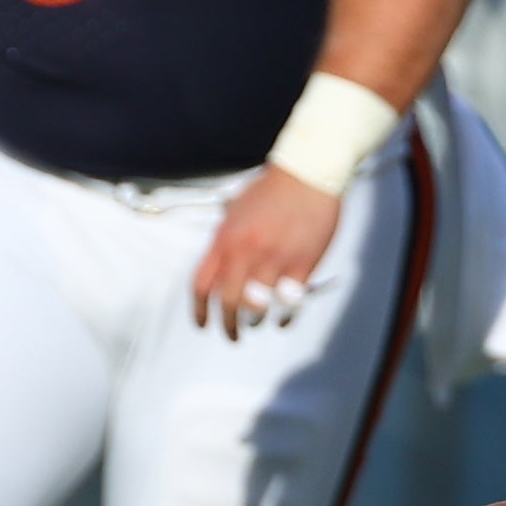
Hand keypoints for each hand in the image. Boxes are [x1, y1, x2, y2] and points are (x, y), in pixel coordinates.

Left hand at [191, 166, 341, 339]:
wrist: (307, 172)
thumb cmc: (273, 188)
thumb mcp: (236, 209)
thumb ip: (224, 239)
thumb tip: (218, 265)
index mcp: (225, 239)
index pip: (202, 284)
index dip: (199, 311)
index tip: (203, 324)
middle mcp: (245, 252)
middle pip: (228, 303)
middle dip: (227, 326)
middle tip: (232, 334)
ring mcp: (274, 260)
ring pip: (257, 308)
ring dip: (255, 321)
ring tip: (257, 323)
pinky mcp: (301, 265)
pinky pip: (289, 303)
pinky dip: (284, 317)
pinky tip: (282, 320)